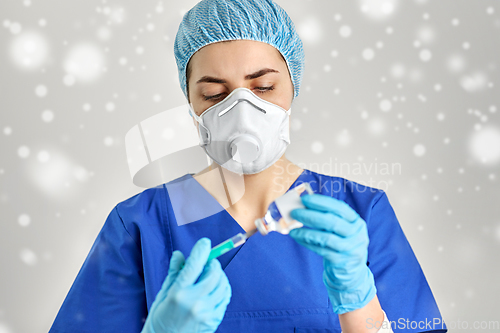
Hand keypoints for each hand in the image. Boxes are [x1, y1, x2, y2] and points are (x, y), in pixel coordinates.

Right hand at [142, 238, 231, 332]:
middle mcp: (194, 302)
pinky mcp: (214, 320)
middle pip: (214, 273)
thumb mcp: (163, 294)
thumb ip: (174, 273)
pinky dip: (223, 289)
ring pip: (223, 285)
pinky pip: (225, 298)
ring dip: (220, 275)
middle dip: (213, 263)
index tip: (204, 243)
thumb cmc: (160, 318)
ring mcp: (206, 312)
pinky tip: (216, 288)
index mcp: (178, 293)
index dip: (201, 250)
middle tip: (208, 262)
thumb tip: (180, 254)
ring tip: (212, 274)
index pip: (194, 264)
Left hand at [289, 194, 376, 314]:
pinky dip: (307, 243)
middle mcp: (357, 234)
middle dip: (311, 215)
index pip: (340, 208)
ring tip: (293, 228)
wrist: (351, 273)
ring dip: (306, 232)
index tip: (305, 199)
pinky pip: (321, 250)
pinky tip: (298, 238)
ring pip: (326, 238)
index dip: (322, 202)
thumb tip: (303, 206)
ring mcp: (350, 249)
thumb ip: (328, 218)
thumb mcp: (341, 230)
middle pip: (332, 222)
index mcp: (356, 222)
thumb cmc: (341, 244)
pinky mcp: (341, 261)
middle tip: (295, 212)